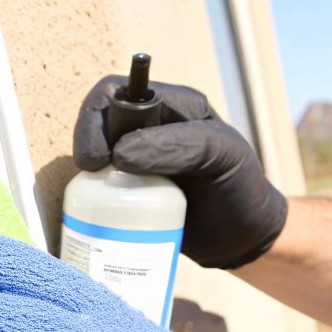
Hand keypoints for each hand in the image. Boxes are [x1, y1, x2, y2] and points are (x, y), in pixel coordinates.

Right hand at [74, 75, 286, 268]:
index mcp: (173, 106)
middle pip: (98, 121)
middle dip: (87, 145)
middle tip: (92, 175)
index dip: (98, 118)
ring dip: (87, 176)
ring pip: (95, 154)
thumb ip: (179, 146)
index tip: (99, 158)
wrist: (244, 239)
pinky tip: (96, 213)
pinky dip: (91, 198)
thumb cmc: (241, 190)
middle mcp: (150, 128)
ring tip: (93, 198)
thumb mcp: (223, 157)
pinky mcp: (129, 190)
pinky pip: (99, 186)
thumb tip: (120, 153)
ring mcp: (137, 159)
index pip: (118, 92)